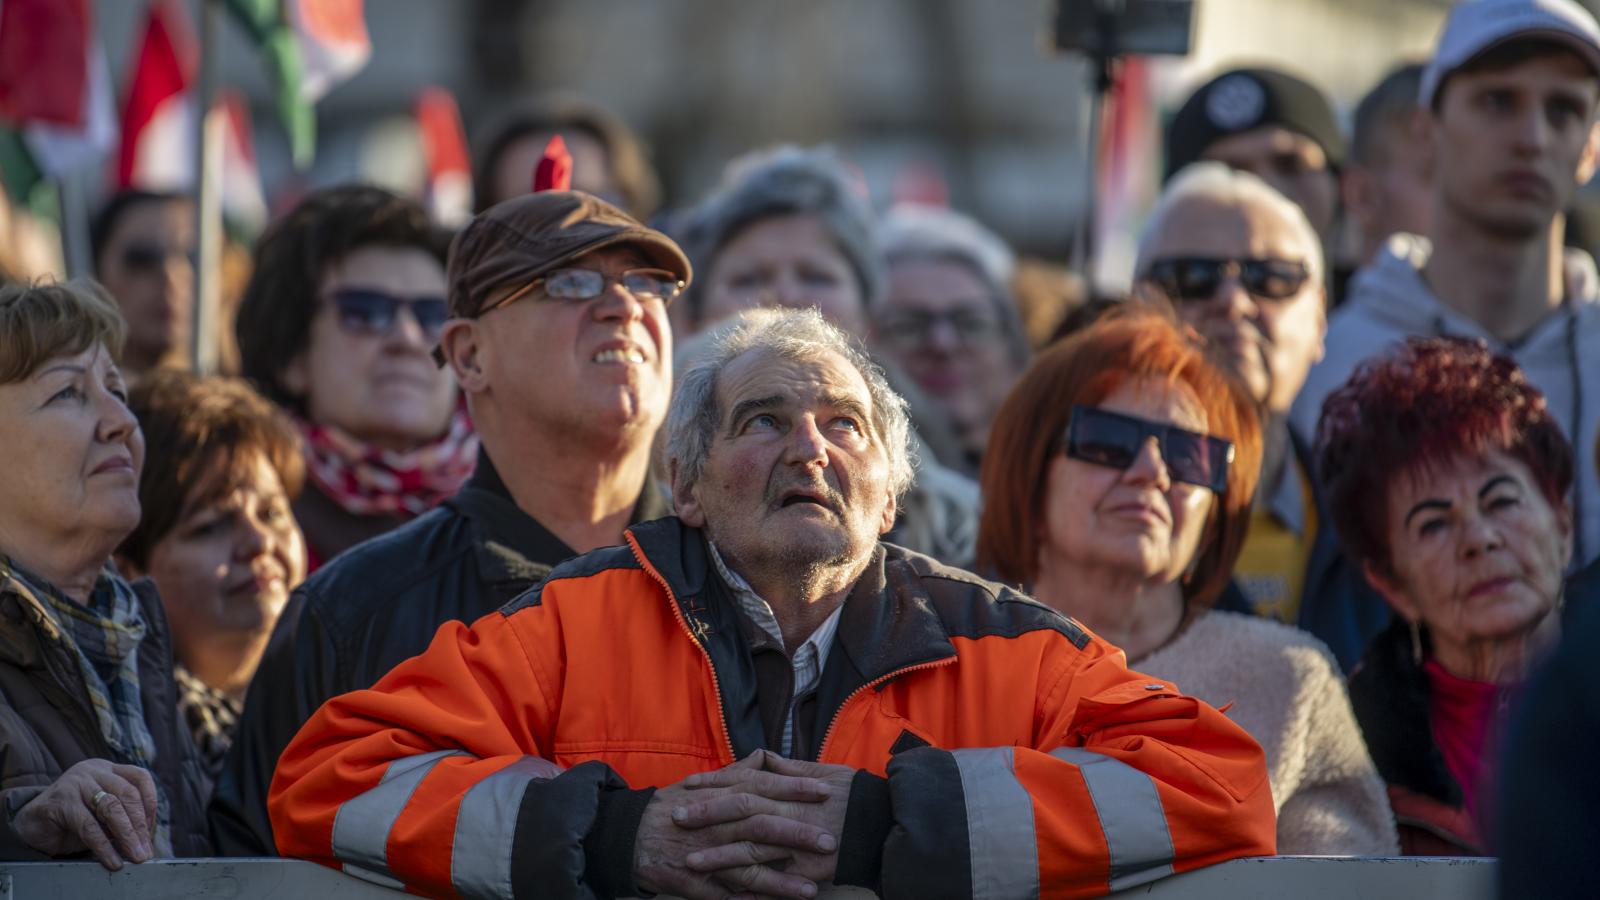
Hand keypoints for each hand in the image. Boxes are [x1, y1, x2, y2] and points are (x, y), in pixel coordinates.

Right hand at [13, 759, 157, 869]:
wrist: (33, 825)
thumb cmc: (73, 820)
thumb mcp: (103, 816)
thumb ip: (122, 819)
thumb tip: (146, 840)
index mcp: (108, 770)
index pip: (140, 778)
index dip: (150, 803)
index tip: (151, 829)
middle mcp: (93, 771)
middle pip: (128, 794)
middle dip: (140, 825)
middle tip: (145, 849)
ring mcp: (76, 783)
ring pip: (111, 808)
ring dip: (127, 835)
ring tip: (134, 854)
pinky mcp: (61, 801)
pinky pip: (89, 826)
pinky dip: (104, 846)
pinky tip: (112, 859)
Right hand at [634, 753, 835, 899]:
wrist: (627, 834)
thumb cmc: (670, 807)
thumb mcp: (702, 783)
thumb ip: (736, 772)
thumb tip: (764, 756)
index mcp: (719, 797)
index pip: (763, 788)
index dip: (794, 789)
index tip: (825, 791)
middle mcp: (715, 824)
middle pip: (760, 826)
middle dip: (795, 834)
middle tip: (829, 840)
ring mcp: (704, 855)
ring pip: (746, 869)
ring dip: (780, 882)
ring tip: (811, 890)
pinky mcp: (692, 884)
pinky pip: (722, 897)